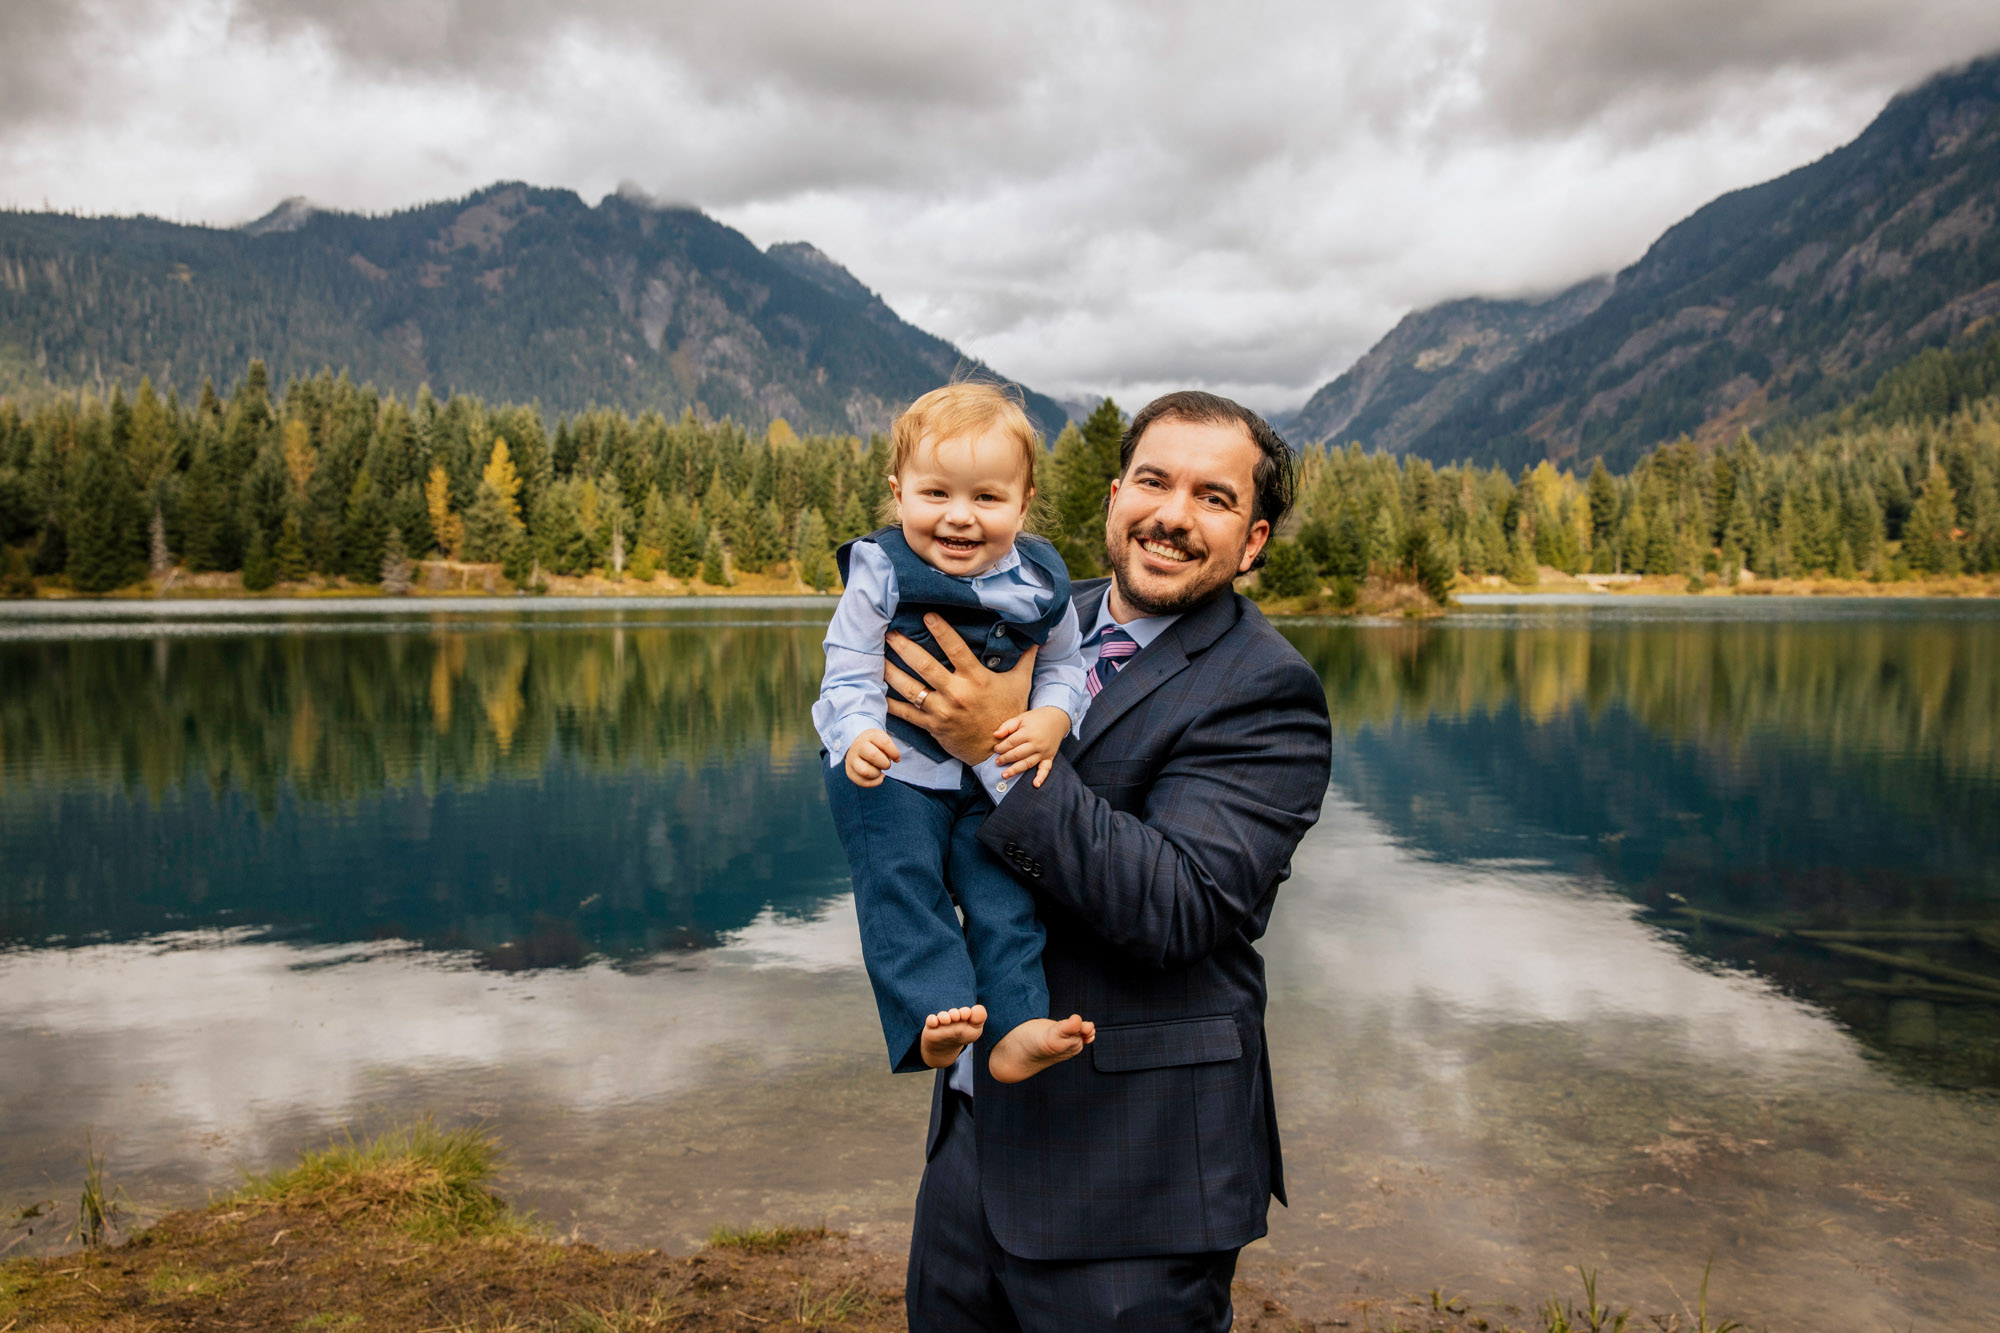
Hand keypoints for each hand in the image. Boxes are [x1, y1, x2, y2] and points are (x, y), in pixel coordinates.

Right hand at [844, 728, 900, 786]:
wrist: (857, 745)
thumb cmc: (874, 744)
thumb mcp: (882, 740)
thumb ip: (890, 748)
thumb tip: (896, 760)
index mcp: (869, 736)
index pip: (885, 743)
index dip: (894, 753)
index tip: (896, 758)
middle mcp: (858, 746)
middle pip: (873, 756)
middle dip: (885, 763)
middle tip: (886, 764)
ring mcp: (852, 759)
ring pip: (865, 771)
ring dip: (877, 774)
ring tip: (879, 771)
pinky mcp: (850, 771)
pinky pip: (862, 782)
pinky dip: (874, 782)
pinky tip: (877, 777)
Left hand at [885, 615, 1034, 764]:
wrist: (998, 752)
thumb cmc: (1008, 713)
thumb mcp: (1020, 684)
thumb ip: (1025, 658)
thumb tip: (1036, 636)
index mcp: (976, 679)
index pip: (956, 649)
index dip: (941, 630)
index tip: (927, 615)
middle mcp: (957, 693)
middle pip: (925, 666)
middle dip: (905, 647)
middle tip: (890, 633)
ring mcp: (942, 711)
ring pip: (910, 688)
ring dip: (891, 671)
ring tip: (878, 656)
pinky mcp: (933, 726)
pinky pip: (907, 713)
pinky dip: (890, 702)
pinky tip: (877, 690)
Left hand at [992, 706, 1071, 787]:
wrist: (1057, 719)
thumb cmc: (1036, 719)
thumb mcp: (1021, 718)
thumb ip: (1008, 726)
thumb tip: (995, 735)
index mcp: (1028, 732)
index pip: (1012, 742)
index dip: (1002, 747)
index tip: (995, 749)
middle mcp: (1037, 743)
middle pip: (1018, 754)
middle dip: (1006, 759)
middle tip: (997, 762)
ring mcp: (1044, 752)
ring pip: (1028, 763)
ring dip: (1016, 770)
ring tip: (1005, 775)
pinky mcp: (1049, 757)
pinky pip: (1046, 769)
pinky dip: (1041, 777)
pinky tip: (1035, 784)